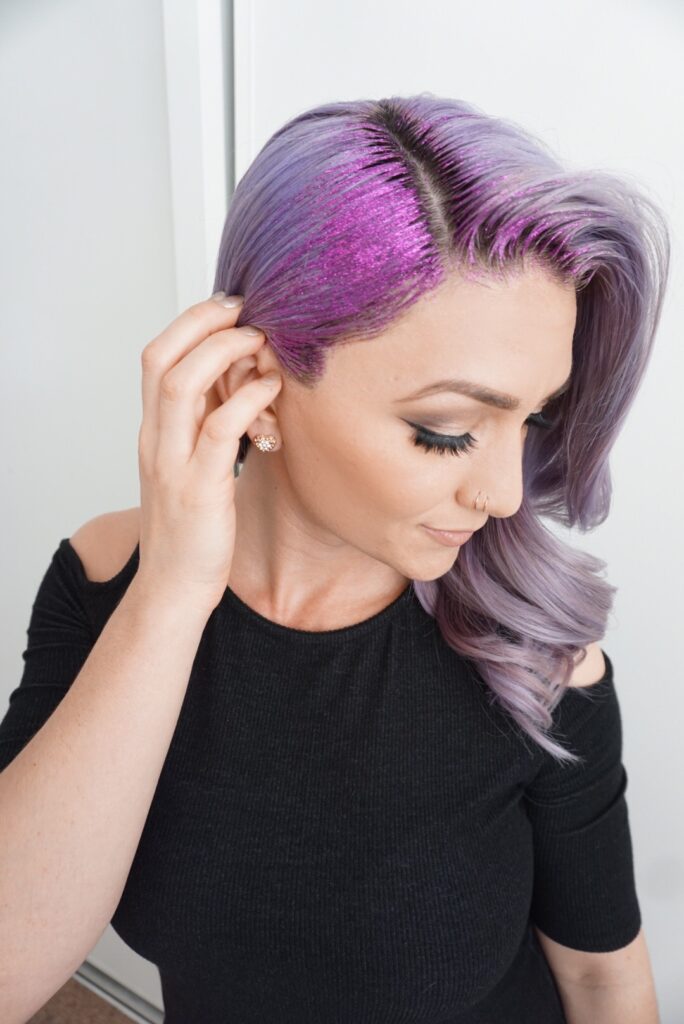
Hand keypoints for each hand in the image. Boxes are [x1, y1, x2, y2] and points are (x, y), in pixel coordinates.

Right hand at [135, 293, 281, 615]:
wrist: (174, 587)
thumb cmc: (192, 528)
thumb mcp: (192, 467)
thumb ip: (206, 426)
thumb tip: (242, 384)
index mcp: (153, 432)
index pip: (155, 357)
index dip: (191, 323)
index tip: (230, 308)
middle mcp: (155, 440)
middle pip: (161, 358)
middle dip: (203, 324)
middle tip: (247, 314)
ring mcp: (173, 464)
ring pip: (183, 385)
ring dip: (225, 354)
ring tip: (262, 346)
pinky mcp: (201, 490)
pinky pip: (220, 430)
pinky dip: (247, 400)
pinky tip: (272, 391)